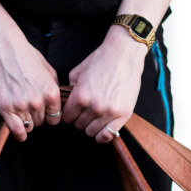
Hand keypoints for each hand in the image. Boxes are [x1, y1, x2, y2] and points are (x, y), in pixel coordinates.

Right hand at [0, 38, 62, 141]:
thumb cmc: (26, 57)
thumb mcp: (49, 72)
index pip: (55, 118)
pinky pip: (17, 131)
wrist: (4, 49)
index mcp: (51, 93)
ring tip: (22, 110)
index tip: (45, 112)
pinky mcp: (6, 108)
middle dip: (37, 115)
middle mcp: (37, 101)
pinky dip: (20, 134)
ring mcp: (21, 106)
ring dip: (27, 121)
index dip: (50, 115)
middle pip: (41, 122)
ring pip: (30, 126)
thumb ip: (54, 90)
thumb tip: (58, 105)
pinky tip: (20, 132)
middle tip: (29, 104)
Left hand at [61, 28, 146, 143]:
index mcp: (80, 96)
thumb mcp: (78, 72)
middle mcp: (94, 106)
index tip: (73, 112)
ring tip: (95, 118)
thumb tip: (66, 102)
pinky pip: (107, 136)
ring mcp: (109, 112)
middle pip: (78, 125)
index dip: (69, 114)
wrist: (124, 54)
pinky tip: (101, 130)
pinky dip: (102, 136)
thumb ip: (70, 89)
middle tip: (85, 112)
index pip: (67, 117)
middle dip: (80, 119)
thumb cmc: (101, 60)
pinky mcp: (123, 115)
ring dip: (91, 126)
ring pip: (91, 132)